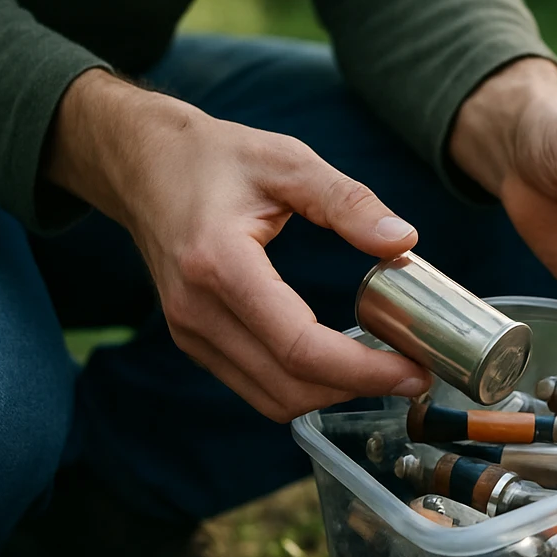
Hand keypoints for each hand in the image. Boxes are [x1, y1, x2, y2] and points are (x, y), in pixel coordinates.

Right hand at [46, 70, 430, 420]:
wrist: (142, 165)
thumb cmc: (215, 157)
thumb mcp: (288, 161)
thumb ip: (347, 201)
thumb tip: (403, 240)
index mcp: (218, 264)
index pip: (299, 345)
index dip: (362, 369)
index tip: (413, 369)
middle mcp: (196, 310)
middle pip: (289, 385)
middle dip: (358, 389)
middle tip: (415, 375)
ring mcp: (190, 331)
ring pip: (272, 398)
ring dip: (333, 394)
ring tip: (385, 371)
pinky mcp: (194, 339)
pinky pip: (256, 385)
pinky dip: (304, 386)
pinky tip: (343, 362)